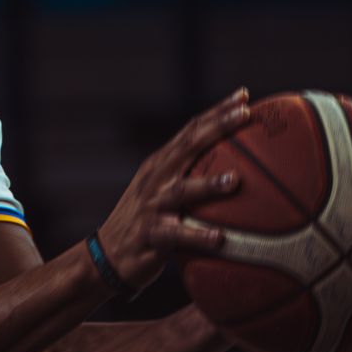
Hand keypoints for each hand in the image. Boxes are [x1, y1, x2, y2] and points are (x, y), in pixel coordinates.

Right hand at [96, 87, 250, 292]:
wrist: (106, 256)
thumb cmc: (146, 223)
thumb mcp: (163, 192)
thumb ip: (192, 177)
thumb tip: (241, 171)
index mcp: (162, 165)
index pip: (191, 130)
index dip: (217, 111)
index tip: (243, 95)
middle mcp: (156, 178)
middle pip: (188, 146)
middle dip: (217, 126)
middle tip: (245, 113)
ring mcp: (151, 205)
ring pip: (181, 190)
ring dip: (208, 185)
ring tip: (235, 180)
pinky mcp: (148, 234)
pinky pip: (175, 235)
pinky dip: (197, 236)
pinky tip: (220, 239)